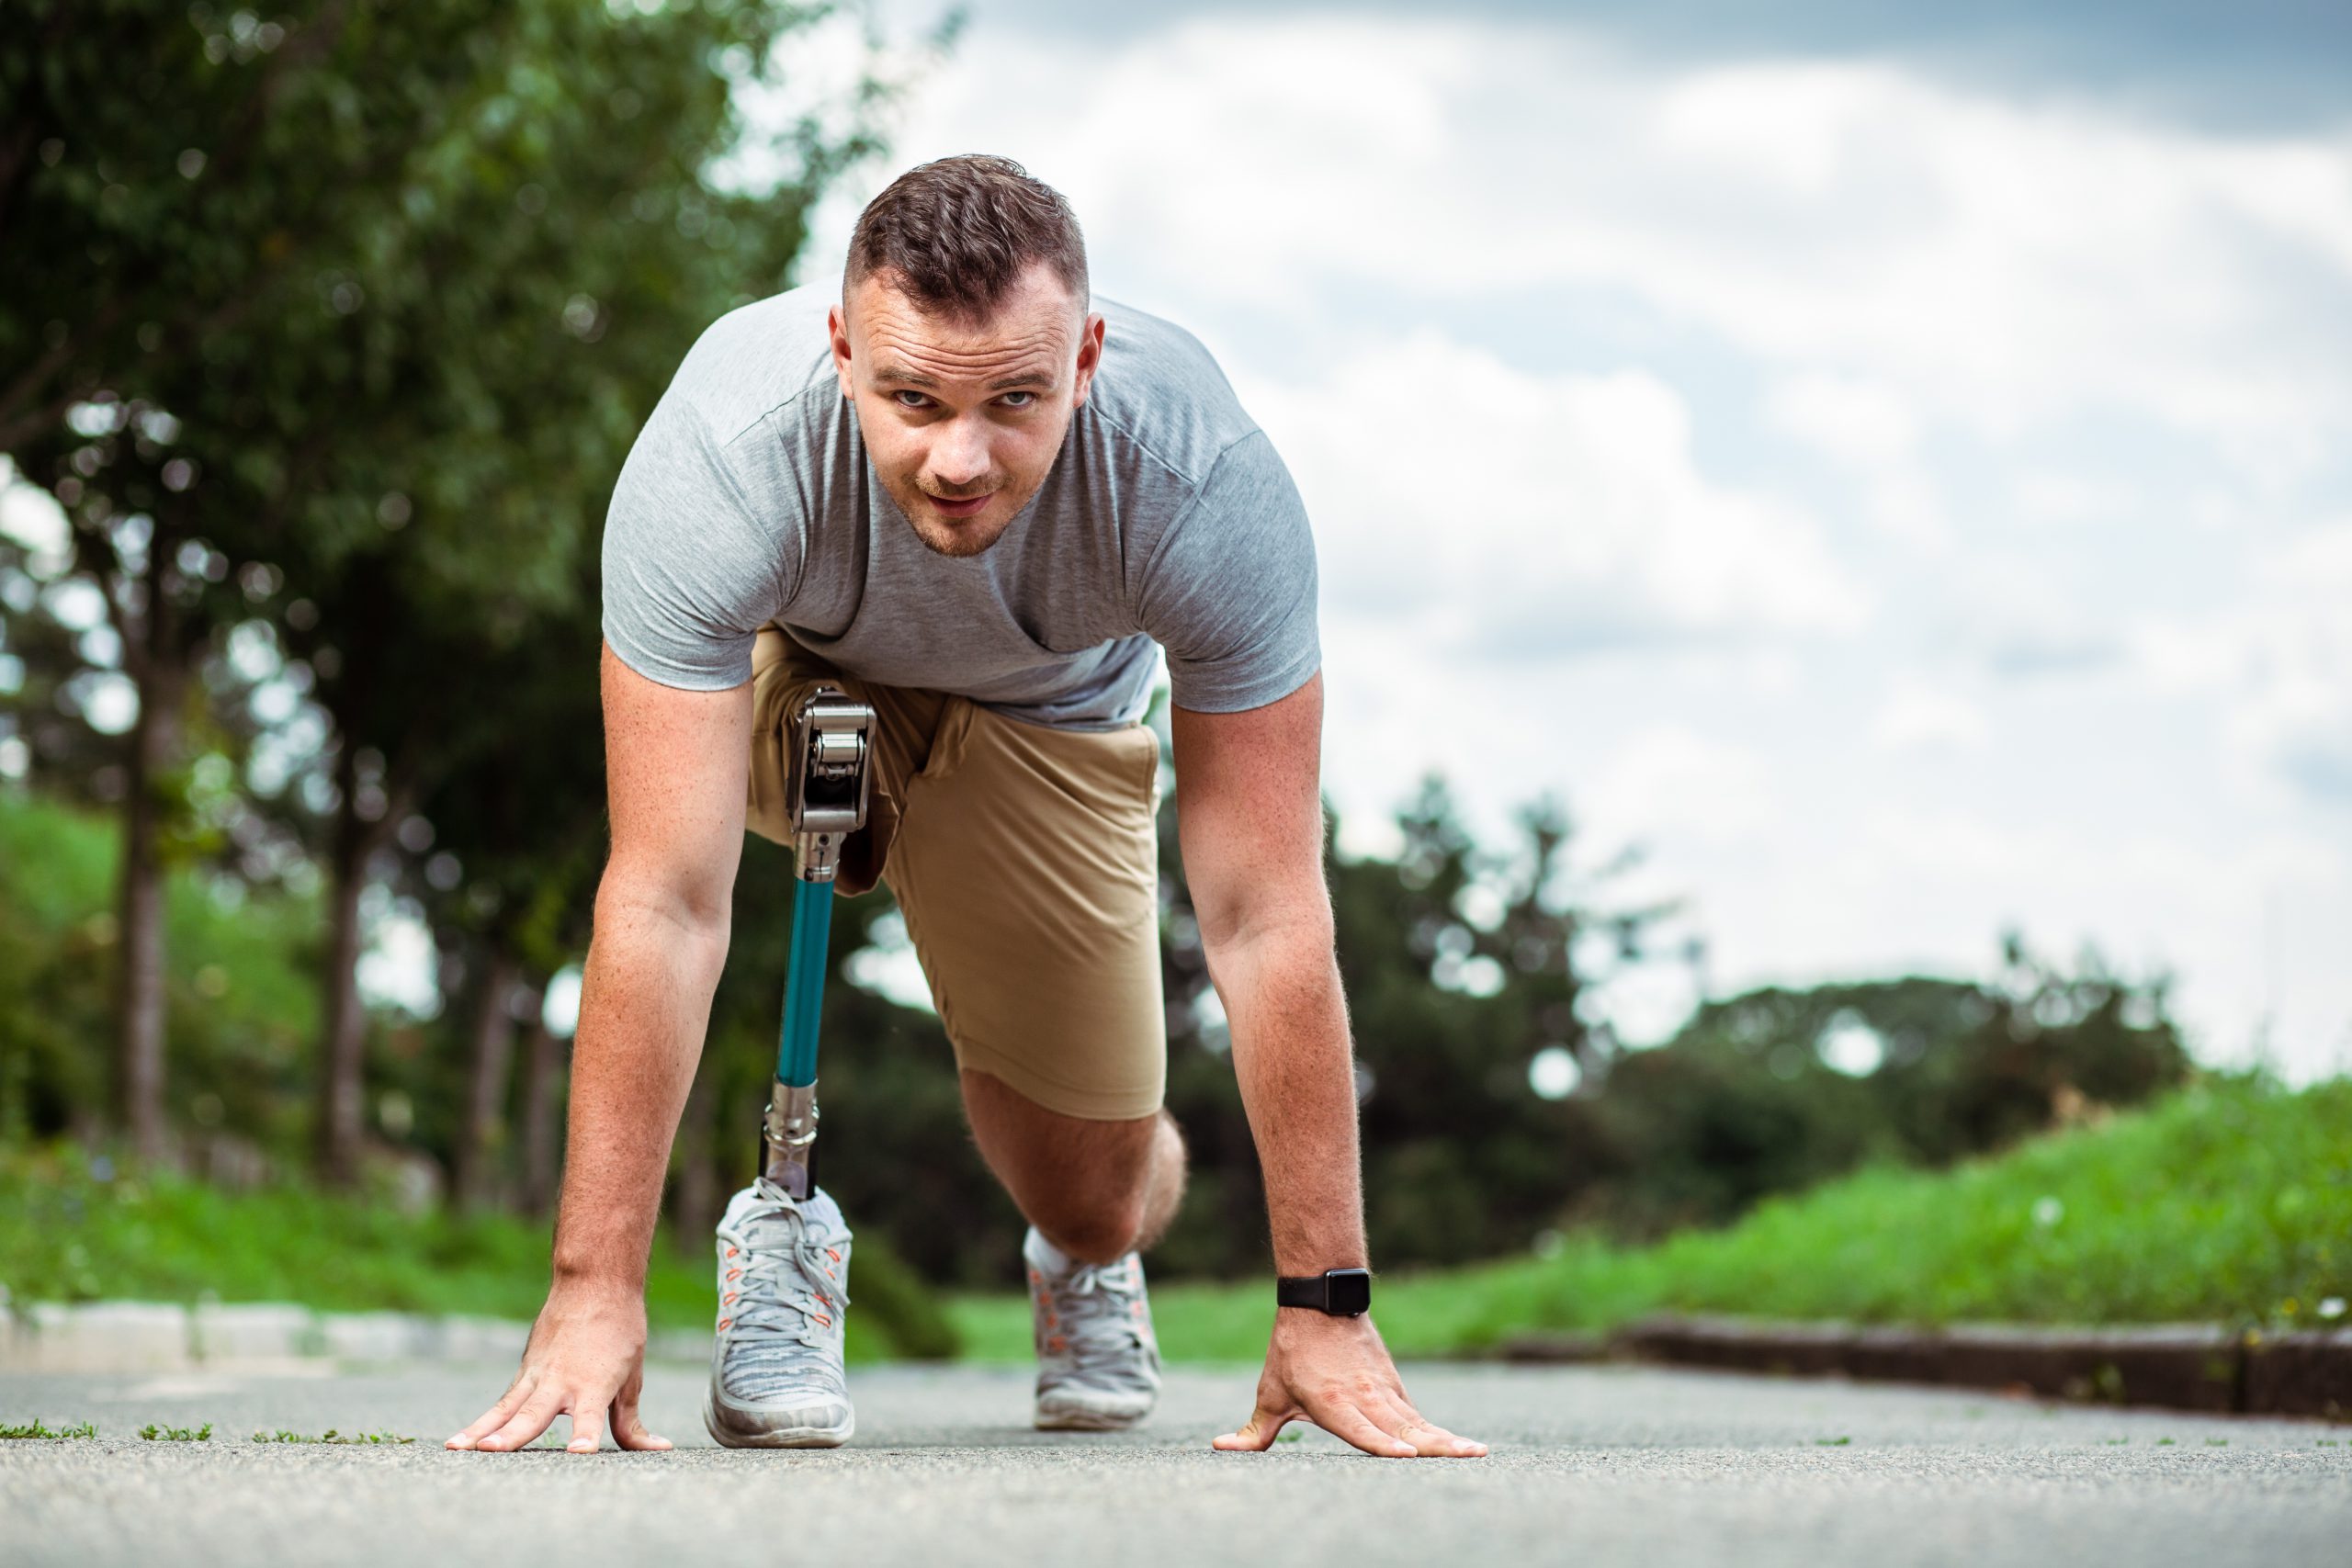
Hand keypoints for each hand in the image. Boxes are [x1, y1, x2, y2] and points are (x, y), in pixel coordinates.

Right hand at [447, 1280, 671, 1453]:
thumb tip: (659, 1449)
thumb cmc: (620, 1332)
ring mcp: (538, 1375)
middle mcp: (562, 1381)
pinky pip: (503, 1403)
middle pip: (535, 1412)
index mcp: (595, 1384)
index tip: (578, 1452)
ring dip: (482, 1430)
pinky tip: (459, 1442)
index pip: (591, 1415)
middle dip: (513, 1434)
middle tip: (492, 1450)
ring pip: (507, 1408)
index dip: (585, 1434)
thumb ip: (632, 1422)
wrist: (594, 1283)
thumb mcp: (633, 1377)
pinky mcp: (525, 1372)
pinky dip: (481, 1422)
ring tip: (457, 1449)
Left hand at [1213, 1309, 1486, 1457]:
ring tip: (1475, 1452)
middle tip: (1464, 1456)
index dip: (1380, 1442)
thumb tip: (1220, 1446)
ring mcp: (1383, 1390)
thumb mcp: (1271, 1392)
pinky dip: (1440, 1432)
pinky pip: (1418, 1415)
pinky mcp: (1394, 1387)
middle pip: (1402, 1426)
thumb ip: (1253, 1431)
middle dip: (1432, 1445)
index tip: (1405, 1453)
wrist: (1322, 1302)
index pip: (1359, 1426)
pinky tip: (1464, 1447)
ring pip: (1418, 1421)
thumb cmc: (1292, 1353)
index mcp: (1331, 1400)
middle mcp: (1362, 1396)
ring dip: (1446, 1438)